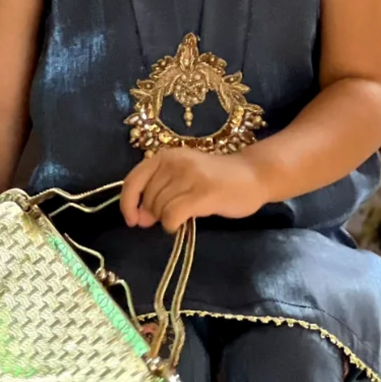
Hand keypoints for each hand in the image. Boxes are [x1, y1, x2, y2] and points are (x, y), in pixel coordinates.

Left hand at [120, 147, 268, 231]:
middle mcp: (174, 162)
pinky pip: (173, 215)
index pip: (133, 180)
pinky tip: (182, 224)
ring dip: (166, 219)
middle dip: (154, 213)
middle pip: (148, 198)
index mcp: (165, 156)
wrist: (253, 176)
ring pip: (160, 208)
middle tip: (172, 215)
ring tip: (185, 214)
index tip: (132, 220)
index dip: (127, 203)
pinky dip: (172, 225)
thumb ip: (159, 194)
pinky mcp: (203, 193)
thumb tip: (138, 218)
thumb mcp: (182, 180)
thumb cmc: (216, 179)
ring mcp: (189, 176)